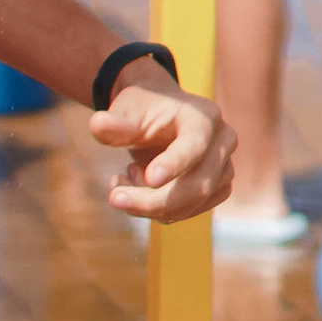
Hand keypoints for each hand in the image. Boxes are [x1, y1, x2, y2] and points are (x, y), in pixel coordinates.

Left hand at [90, 79, 232, 220]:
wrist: (160, 115)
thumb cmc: (143, 109)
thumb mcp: (125, 110)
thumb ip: (113, 122)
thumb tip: (96, 125)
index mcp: (204, 116)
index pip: (194, 145)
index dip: (174, 164)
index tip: (149, 179)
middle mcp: (222, 142)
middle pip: (197, 184)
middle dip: (152, 199)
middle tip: (114, 197)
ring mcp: (224, 168)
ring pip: (193, 203)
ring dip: (151, 205)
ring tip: (121, 181)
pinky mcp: (217, 189)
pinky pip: (189, 211)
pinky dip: (159, 209)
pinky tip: (137, 187)